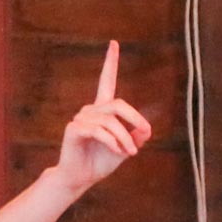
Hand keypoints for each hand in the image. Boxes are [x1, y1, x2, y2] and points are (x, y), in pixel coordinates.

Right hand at [52, 41, 152, 194]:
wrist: (79, 178)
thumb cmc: (100, 162)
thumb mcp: (124, 149)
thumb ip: (135, 138)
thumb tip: (147, 129)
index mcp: (102, 111)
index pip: (106, 81)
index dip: (110, 63)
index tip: (114, 44)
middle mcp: (90, 110)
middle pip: (118, 104)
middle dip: (135, 118)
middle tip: (145, 134)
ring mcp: (81, 118)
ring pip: (111, 121)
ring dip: (125, 138)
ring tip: (129, 153)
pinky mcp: (74, 129)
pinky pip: (99, 131)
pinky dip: (112, 142)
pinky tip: (117, 152)